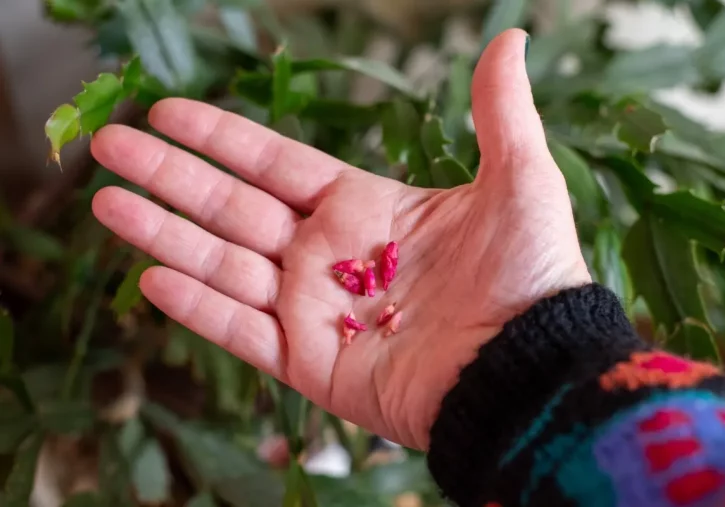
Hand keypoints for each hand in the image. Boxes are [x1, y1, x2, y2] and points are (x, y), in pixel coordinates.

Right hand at [90, 29, 589, 449]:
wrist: (528, 369)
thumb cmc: (528, 274)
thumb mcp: (519, 179)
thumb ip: (499, 112)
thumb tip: (509, 39)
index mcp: (362, 207)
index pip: (274, 163)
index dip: (221, 138)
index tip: (168, 111)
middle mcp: (327, 255)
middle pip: (233, 207)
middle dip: (170, 177)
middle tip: (112, 145)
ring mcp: (313, 310)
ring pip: (224, 265)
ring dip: (165, 234)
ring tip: (106, 202)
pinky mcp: (309, 363)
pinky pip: (241, 332)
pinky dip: (198, 308)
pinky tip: (153, 276)